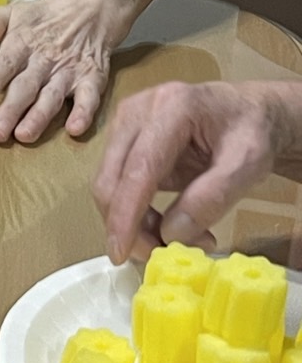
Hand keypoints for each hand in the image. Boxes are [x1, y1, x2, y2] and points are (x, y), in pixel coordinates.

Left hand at [0, 0, 120, 143]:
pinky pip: (90, 97)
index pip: (5, 62)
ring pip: (52, 95)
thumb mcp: (15, 13)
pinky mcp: (92, 78)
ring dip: (39, 116)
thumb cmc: (46, 16)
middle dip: (11, 109)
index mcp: (22, 43)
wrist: (92, 7)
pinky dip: (84, 112)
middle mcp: (44, 59)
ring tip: (25, 135)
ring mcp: (69, 70)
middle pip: (26, 86)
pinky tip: (75, 129)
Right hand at [92, 81, 278, 264]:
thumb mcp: (249, 164)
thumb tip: (170, 234)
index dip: (126, 214)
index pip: (139, 167)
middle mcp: (138, 109)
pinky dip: (136, 212)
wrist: (246, 111)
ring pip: (109, 184)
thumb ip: (212, 197)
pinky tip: (170, 222)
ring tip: (180, 238)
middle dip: (127, 225)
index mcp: (172, 108)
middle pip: (112, 177)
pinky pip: (119, 183)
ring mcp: (127, 121)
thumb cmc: (251, 132)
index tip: (121, 254)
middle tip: (162, 255)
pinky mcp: (125, 137)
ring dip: (134, 221)